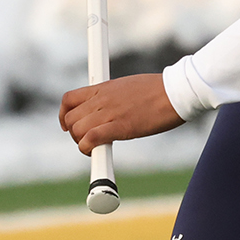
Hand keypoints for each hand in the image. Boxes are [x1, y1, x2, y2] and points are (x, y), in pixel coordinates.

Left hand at [59, 74, 183, 153]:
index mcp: (103, 87)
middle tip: (87, 141)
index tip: (68, 125)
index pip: (69, 99)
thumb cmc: (159, 89)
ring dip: (81, 143)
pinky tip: (96, 152)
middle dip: (74, 133)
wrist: (176, 91)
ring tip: (94, 148)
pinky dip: (88, 148)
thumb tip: (113, 110)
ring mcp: (109, 112)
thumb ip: (114, 98)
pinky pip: (91, 139)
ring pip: (77, 130)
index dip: (64, 115)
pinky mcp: (120, 126)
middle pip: (71, 118)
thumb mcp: (128, 87)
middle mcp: (102, 99)